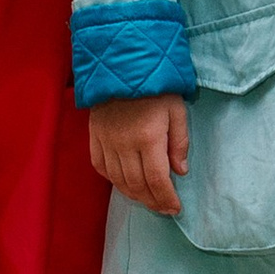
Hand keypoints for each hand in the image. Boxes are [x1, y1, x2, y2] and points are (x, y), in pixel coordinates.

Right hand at [90, 92, 186, 213]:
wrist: (123, 64)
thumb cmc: (156, 87)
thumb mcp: (177, 110)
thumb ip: (179, 142)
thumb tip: (180, 171)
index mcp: (148, 137)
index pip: (157, 179)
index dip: (166, 198)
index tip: (175, 209)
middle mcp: (124, 144)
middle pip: (137, 185)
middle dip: (152, 201)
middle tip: (163, 208)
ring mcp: (106, 142)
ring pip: (118, 180)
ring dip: (134, 195)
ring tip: (148, 200)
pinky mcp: (94, 137)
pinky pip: (101, 167)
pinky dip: (113, 180)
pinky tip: (125, 183)